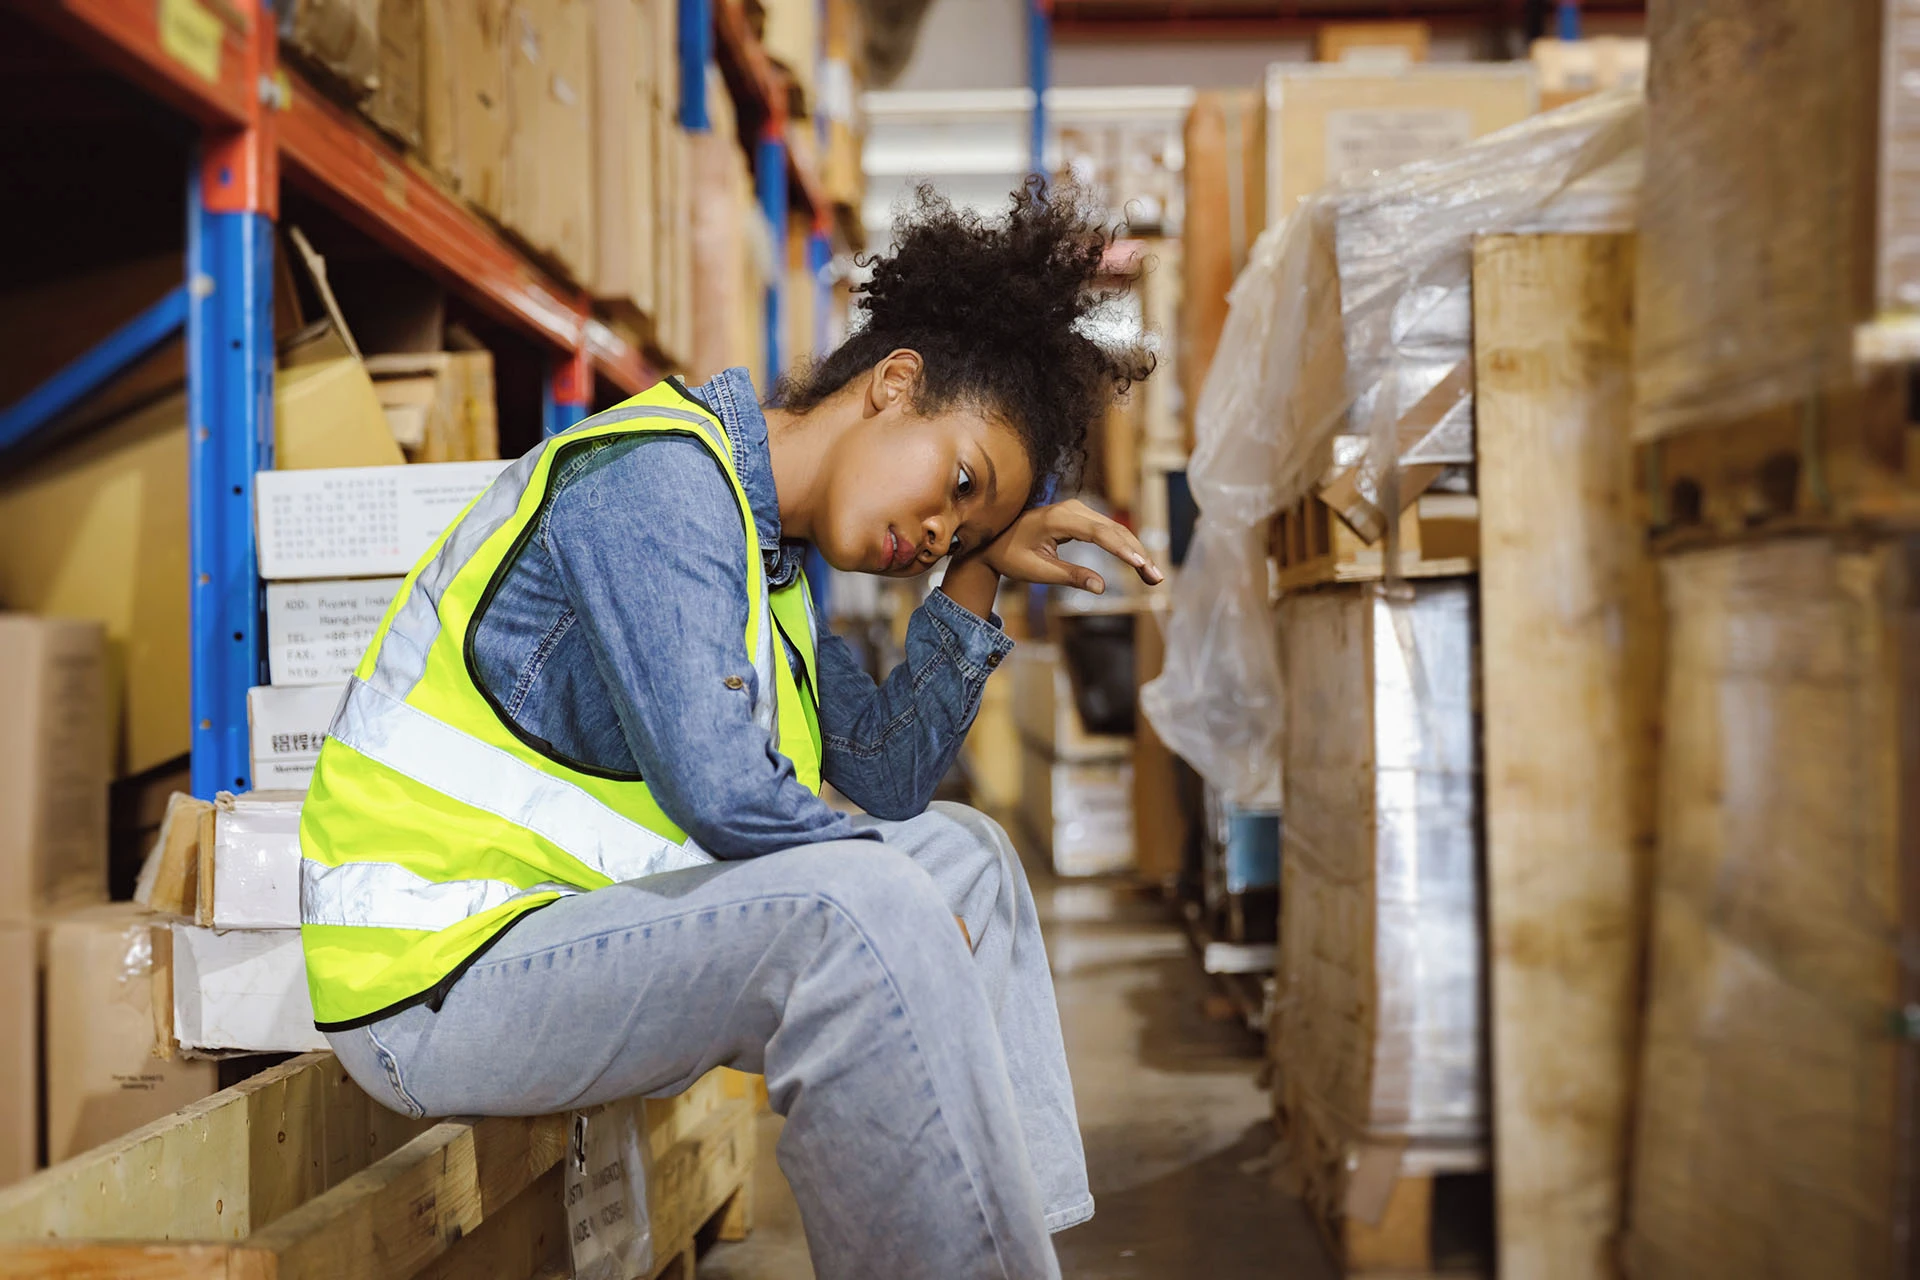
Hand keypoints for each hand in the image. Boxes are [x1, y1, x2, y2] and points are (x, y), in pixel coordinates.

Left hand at [977, 500, 1164, 594]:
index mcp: (1057, 519)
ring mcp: (1076, 510)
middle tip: (1157, 579)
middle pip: (1113, 530)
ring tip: (1153, 576)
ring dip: (1136, 551)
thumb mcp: (1037, 571)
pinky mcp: (1079, 516)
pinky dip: (1124, 546)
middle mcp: (1071, 508)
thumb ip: (1069, 576)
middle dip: (1138, 554)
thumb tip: (1100, 588)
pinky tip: (1139, 563)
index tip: (1140, 565)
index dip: (1122, 550)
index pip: (1099, 533)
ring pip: (1115, 530)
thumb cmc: (1010, 556)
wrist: (993, 541)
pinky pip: (1107, 530)